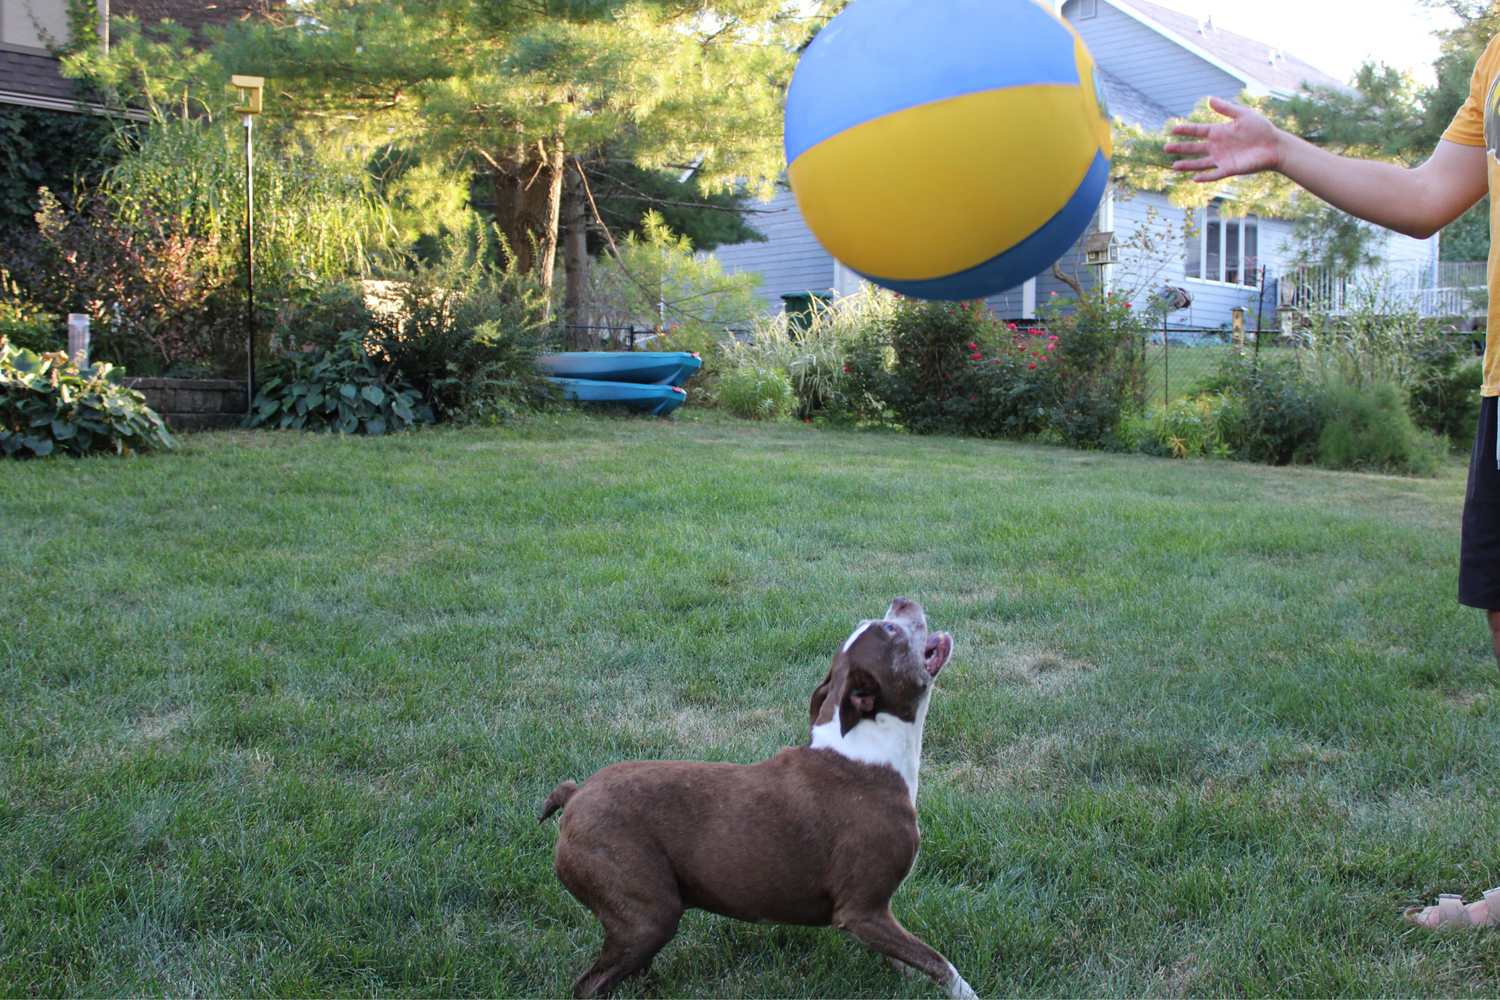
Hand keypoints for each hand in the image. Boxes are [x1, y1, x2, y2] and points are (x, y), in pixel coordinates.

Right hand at [1164, 96, 1283, 181]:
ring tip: (1174, 166)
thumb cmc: (1261, 129)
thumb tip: (1210, 99)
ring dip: (1187, 165)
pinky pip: (1214, 174)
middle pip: (1195, 148)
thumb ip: (1226, 108)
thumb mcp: (1243, 115)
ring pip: (1200, 163)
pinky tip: (1195, 178)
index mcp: (1220, 132)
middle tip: (1166, 147)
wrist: (1274, 146)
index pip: (1198, 131)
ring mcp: (1222, 158)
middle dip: (1180, 148)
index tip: (1172, 129)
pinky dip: (1205, 177)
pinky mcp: (1229, 169)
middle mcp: (1218, 146)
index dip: (1186, 130)